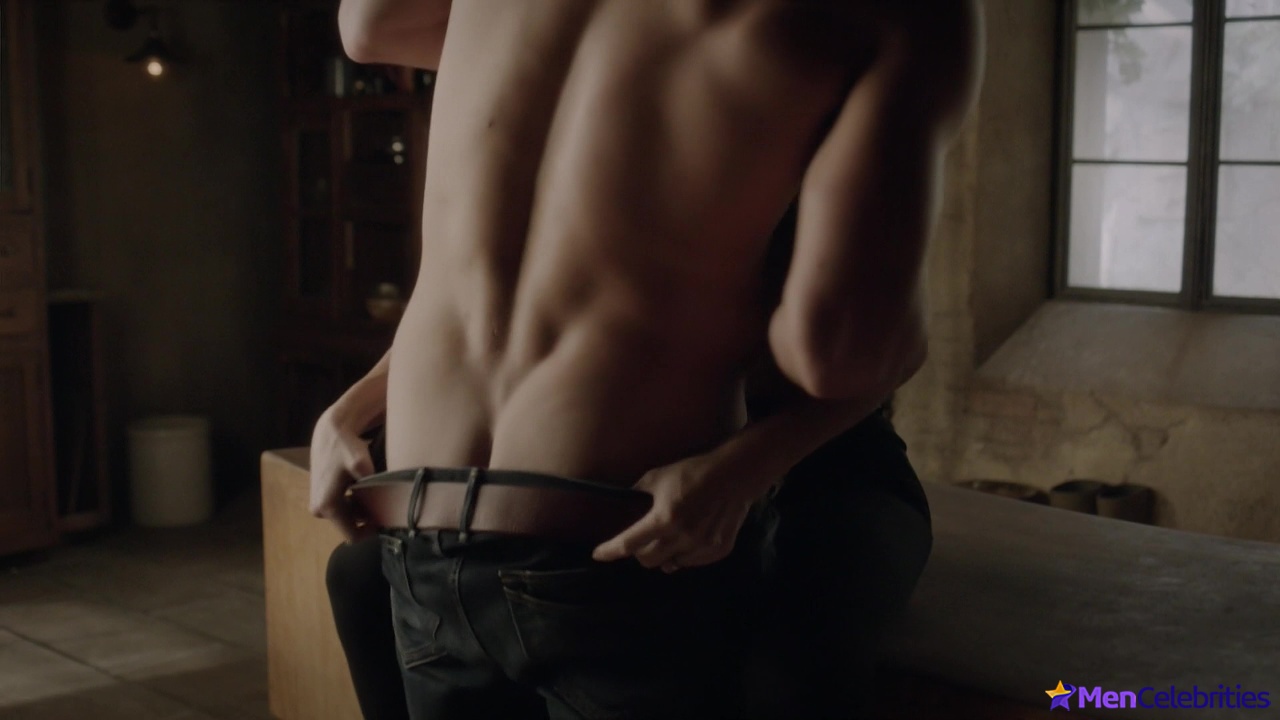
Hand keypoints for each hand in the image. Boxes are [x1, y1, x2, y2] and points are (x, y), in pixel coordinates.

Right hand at [309, 407, 376, 541]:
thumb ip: (369, 483)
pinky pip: (342, 508)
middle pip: (351, 526)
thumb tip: (382, 500)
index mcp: (327, 507)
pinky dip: (354, 502)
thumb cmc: (347, 447)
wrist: (331, 431)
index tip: (387, 519)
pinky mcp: (319, 497)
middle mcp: (318, 510)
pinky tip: (363, 487)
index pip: (353, 536)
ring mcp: (317, 504)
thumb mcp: (361, 463)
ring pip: (347, 517)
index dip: (371, 531)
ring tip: (375, 492)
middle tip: (383, 502)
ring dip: (361, 509)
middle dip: (367, 517)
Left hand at [592, 450, 765, 572]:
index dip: (609, 550)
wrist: (734, 476)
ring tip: (668, 537)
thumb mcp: (658, 476)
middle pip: (647, 561)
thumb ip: (638, 493)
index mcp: (663, 519)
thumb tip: (624, 502)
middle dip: (639, 552)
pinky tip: (688, 538)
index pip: (629, 543)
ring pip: (670, 564)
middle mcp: (682, 538)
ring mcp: (702, 547)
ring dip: (663, 554)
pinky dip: (684, 555)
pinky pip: (692, 562)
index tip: (598, 554)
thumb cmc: (692, 472)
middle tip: (642, 539)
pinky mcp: (718, 551)